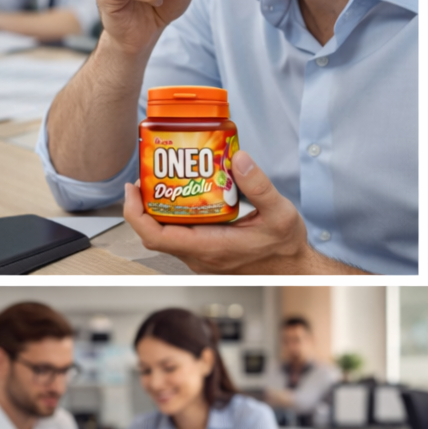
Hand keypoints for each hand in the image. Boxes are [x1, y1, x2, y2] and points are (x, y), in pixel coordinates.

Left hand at [123, 150, 330, 273]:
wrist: (294, 269)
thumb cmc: (286, 247)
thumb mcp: (280, 212)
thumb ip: (259, 186)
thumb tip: (238, 159)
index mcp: (211, 248)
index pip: (156, 236)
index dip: (136, 213)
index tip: (133, 188)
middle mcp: (200, 256)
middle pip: (155, 233)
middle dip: (145, 204)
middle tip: (148, 176)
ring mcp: (202, 258)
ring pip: (167, 235)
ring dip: (160, 210)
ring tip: (165, 181)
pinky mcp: (208, 255)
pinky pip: (181, 237)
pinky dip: (176, 216)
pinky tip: (188, 196)